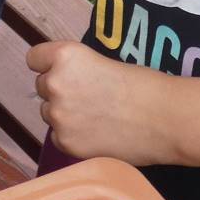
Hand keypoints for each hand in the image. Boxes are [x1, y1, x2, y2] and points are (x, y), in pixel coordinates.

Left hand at [28, 40, 171, 165]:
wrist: (164, 118)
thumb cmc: (142, 85)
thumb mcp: (102, 63)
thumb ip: (77, 70)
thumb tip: (65, 80)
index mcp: (65, 56)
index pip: (34, 58)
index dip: (48, 65)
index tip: (64, 73)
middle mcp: (55, 83)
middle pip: (42, 86)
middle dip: (60, 91)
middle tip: (89, 98)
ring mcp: (58, 115)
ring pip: (49, 113)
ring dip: (65, 115)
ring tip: (96, 118)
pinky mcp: (65, 142)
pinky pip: (58, 137)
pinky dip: (72, 137)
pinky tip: (96, 135)